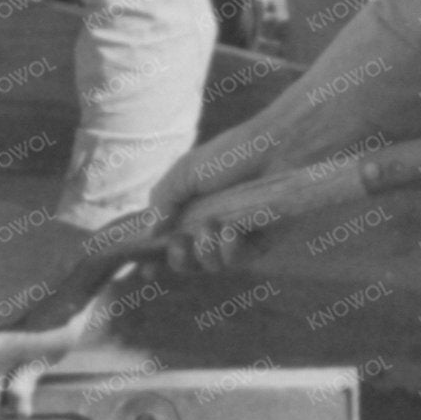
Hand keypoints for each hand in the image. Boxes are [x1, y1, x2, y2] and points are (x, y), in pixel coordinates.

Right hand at [141, 119, 313, 274]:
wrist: (275, 149)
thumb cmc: (230, 154)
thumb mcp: (185, 172)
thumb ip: (163, 200)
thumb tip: (150, 233)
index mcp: (189, 211)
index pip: (166, 243)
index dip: (153, 260)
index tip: (145, 270)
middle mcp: (209, 228)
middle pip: (186, 263)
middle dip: (178, 260)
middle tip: (179, 244)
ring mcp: (234, 237)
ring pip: (210, 265)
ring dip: (204, 252)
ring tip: (211, 228)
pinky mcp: (260, 243)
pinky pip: (237, 261)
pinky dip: (229, 251)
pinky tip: (231, 232)